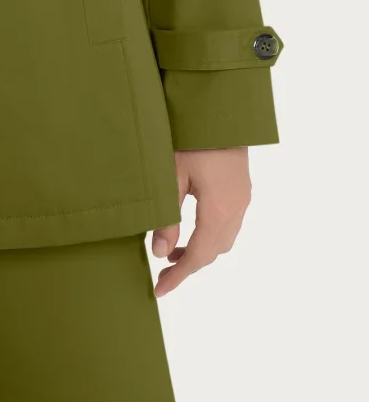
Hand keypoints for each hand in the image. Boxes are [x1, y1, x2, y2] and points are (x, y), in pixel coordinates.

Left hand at [150, 146, 251, 296]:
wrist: (221, 111)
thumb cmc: (192, 139)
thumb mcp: (171, 176)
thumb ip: (167, 217)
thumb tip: (159, 252)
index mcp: (219, 210)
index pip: (198, 256)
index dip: (179, 276)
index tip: (160, 290)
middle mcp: (236, 209)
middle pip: (213, 252)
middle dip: (188, 267)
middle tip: (163, 276)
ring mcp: (242, 200)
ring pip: (223, 240)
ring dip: (200, 251)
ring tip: (171, 253)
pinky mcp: (242, 190)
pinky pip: (228, 225)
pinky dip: (209, 235)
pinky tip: (191, 230)